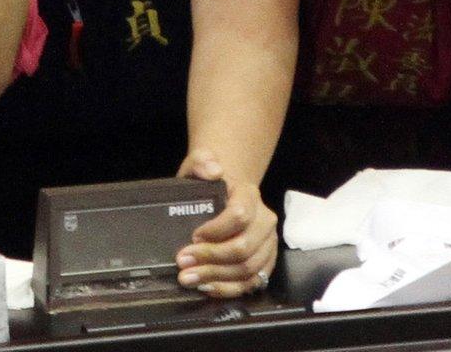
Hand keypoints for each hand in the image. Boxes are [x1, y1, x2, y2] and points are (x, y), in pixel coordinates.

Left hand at [174, 151, 277, 297]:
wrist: (225, 193)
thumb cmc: (209, 182)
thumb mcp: (199, 165)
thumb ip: (202, 161)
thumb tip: (213, 170)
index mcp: (250, 196)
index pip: (240, 215)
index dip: (215, 230)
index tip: (191, 236)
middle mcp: (265, 221)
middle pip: (244, 247)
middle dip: (210, 258)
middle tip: (182, 262)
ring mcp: (267, 244)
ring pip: (247, 269)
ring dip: (215, 277)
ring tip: (187, 278)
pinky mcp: (265, 263)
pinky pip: (251, 283)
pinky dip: (228, 289)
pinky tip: (206, 287)